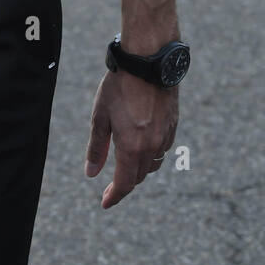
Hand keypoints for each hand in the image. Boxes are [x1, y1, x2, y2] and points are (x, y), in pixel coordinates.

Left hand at [85, 69, 177, 207]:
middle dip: (125, 182)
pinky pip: (162, 149)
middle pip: (138, 176)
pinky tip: (141, 143)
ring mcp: (165, 136)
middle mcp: (151, 146)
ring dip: (139, 169)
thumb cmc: (120, 85)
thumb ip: (96, 147)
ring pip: (153, 164)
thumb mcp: (100, 115)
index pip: (124, 183)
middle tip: (110, 184)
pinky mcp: (173, 125)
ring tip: (125, 163)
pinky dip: (151, 153)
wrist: (149, 61)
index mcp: (131, 147)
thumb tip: (91, 174)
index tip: (105, 203)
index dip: (114, 196)